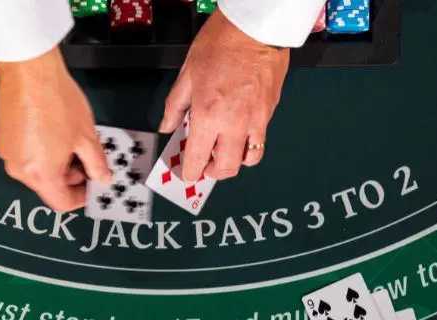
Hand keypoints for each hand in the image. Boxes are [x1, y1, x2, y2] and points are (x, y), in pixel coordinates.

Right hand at [0, 48, 111, 211]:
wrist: (29, 70)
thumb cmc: (54, 99)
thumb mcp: (86, 137)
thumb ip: (96, 164)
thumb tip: (102, 177)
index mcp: (40, 174)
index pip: (62, 203)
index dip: (81, 198)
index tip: (92, 187)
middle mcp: (19, 169)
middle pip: (49, 186)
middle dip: (71, 178)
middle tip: (87, 160)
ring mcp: (8, 154)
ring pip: (37, 171)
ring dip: (57, 164)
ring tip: (72, 142)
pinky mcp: (3, 140)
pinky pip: (26, 155)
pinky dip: (42, 152)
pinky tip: (54, 133)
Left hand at [159, 7, 289, 181]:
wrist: (255, 28)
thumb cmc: (222, 43)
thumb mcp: (187, 73)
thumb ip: (175, 106)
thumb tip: (167, 126)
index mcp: (208, 115)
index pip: (197, 160)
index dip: (190, 172)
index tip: (186, 173)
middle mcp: (234, 124)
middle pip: (225, 168)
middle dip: (212, 173)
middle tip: (203, 165)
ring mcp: (256, 120)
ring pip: (248, 160)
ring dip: (234, 162)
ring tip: (223, 152)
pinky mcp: (269, 112)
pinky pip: (260, 140)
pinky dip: (249, 145)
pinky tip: (238, 133)